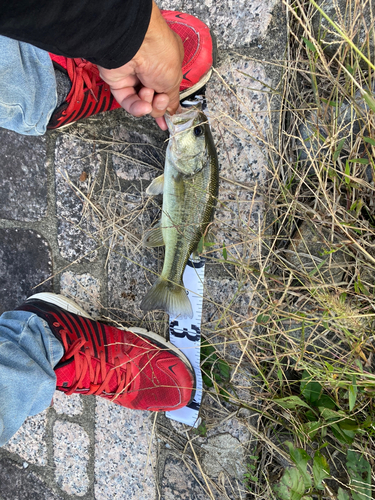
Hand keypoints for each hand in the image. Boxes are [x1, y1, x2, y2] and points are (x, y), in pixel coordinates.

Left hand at [98, 1, 182, 129]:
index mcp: (167, 65)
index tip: (169, 119)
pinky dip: (136, 107)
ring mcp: (133, 76)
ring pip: (141, 102)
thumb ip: (172, 99)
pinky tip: (143, 107)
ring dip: (147, 103)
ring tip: (148, 93)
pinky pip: (128, 101)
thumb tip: (172, 112)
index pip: (167, 90)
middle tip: (160, 98)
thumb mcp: (174, 80)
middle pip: (154, 99)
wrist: (135, 43)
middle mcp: (150, 70)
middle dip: (159, 103)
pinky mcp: (118, 82)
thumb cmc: (160, 54)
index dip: (167, 105)